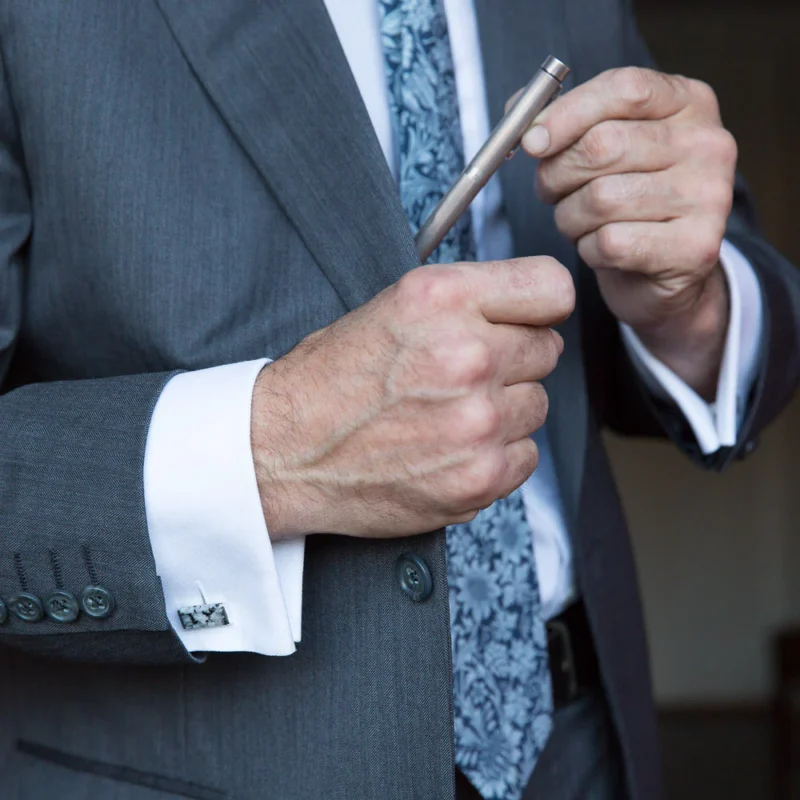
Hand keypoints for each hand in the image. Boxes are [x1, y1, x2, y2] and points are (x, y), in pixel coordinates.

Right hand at [251, 258, 573, 539]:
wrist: (282, 452)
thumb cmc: (331, 379)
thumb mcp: (392, 307)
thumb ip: (469, 301)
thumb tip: (533, 312)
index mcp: (442, 299)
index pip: (552, 289)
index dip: (536, 307)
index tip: (522, 320)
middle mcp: (467, 355)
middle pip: (547, 350)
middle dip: (512, 360)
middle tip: (461, 375)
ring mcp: (477, 422)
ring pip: (537, 406)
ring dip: (503, 411)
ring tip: (446, 416)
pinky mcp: (480, 477)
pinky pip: (525, 456)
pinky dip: (496, 456)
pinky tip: (449, 450)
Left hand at [517, 67, 734, 394]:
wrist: (663, 273)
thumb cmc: (625, 203)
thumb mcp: (601, 149)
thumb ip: (564, 120)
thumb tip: (518, 112)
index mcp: (688, 103)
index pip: (624, 88)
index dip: (567, 113)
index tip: (532, 141)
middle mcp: (709, 144)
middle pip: (604, 145)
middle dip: (558, 174)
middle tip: (551, 191)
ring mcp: (710, 196)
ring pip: (601, 199)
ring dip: (570, 216)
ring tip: (579, 222)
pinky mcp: (695, 247)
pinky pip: (611, 242)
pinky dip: (589, 250)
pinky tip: (600, 249)